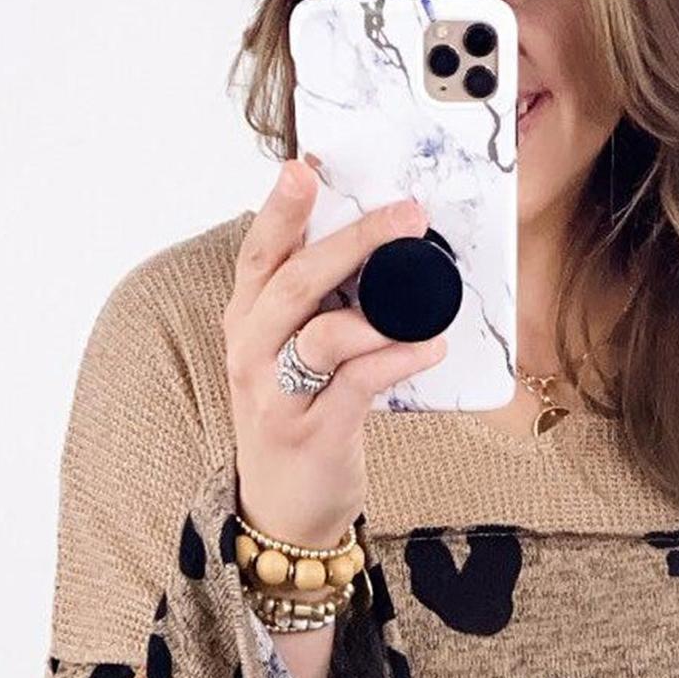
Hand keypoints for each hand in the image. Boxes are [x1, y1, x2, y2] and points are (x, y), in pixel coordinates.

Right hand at [224, 158, 446, 547]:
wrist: (283, 510)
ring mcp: (278, 395)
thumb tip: (370, 249)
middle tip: (405, 214)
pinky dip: (397, 359)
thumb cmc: (297, 417)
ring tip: (428, 299)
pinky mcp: (313, 432)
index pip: (259, 254)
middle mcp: (253, 352)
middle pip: (294, 282)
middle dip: (352, 241)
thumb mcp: (292, 355)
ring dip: (380, 310)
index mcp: (248, 322)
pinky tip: (431, 349)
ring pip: (322, 333)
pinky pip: (358, 383)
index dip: (281, 210)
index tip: (305, 167)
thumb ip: (315, 306)